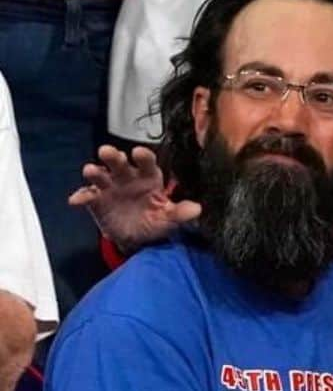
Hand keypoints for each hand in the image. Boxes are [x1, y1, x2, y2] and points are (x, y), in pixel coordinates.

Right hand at [68, 145, 200, 251]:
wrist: (137, 238)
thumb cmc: (155, 220)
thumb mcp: (169, 219)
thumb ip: (180, 213)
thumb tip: (197, 210)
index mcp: (148, 178)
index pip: (147, 163)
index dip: (143, 157)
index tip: (138, 152)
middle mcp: (127, 177)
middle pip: (120, 163)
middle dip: (114, 156)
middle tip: (107, 152)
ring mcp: (110, 187)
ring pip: (101, 174)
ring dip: (95, 172)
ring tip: (91, 171)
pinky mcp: (96, 200)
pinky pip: (87, 196)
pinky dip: (81, 196)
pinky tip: (77, 200)